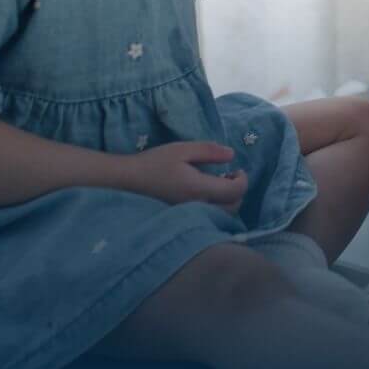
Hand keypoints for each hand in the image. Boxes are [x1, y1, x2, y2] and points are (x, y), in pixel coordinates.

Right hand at [122, 141, 247, 212]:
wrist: (126, 181)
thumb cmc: (154, 163)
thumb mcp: (182, 149)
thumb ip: (208, 151)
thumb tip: (232, 156)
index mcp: (199, 189)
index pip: (235, 192)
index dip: (242, 180)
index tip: (236, 170)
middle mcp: (197, 207)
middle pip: (233, 207)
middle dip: (237, 191)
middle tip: (228, 176)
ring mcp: (190, 216)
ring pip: (222, 216)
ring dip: (227, 201)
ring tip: (215, 184)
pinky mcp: (183, 219)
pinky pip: (209, 218)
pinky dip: (216, 208)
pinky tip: (204, 195)